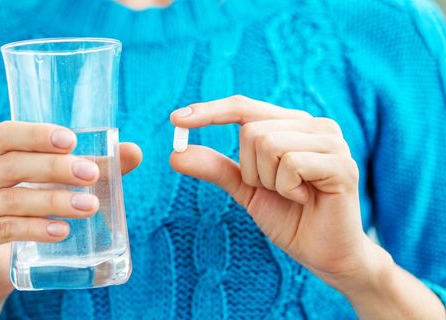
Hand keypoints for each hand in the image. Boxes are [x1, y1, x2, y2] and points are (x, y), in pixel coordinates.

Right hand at [0, 121, 141, 304]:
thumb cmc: (26, 209)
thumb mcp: (51, 184)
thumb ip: (90, 166)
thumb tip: (134, 152)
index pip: (5, 134)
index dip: (36, 135)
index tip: (72, 140)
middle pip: (10, 166)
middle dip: (54, 168)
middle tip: (89, 175)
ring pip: (12, 200)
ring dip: (53, 201)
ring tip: (88, 206)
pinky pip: (3, 230)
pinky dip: (35, 229)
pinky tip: (62, 231)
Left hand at [169, 95, 378, 290]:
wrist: (325, 254)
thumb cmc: (289, 218)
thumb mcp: (245, 189)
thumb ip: (216, 168)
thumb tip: (176, 154)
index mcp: (291, 125)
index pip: (243, 107)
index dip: (209, 111)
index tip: (174, 119)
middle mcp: (313, 125)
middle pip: (250, 130)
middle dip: (249, 170)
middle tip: (274, 190)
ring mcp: (331, 142)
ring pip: (268, 143)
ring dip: (268, 180)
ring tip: (291, 195)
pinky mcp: (342, 164)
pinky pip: (291, 164)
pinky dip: (286, 188)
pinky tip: (304, 199)